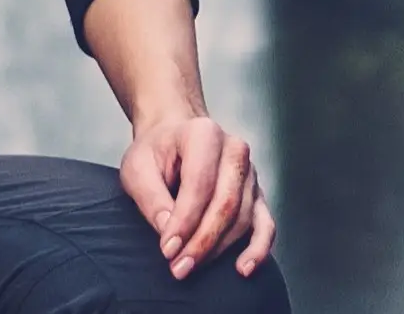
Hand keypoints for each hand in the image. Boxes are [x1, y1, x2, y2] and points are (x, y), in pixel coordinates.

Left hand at [117, 108, 276, 279]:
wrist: (175, 137)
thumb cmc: (155, 152)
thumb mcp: (137, 168)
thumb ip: (151, 198)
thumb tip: (169, 232)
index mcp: (203, 134)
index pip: (199, 184)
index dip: (184, 221)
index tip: (167, 249)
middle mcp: (234, 150)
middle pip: (226, 203)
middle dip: (201, 241)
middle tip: (179, 267)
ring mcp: (250, 172)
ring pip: (242, 218)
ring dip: (218, 249)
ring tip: (191, 267)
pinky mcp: (257, 194)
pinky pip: (265, 224)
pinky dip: (258, 249)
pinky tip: (242, 269)